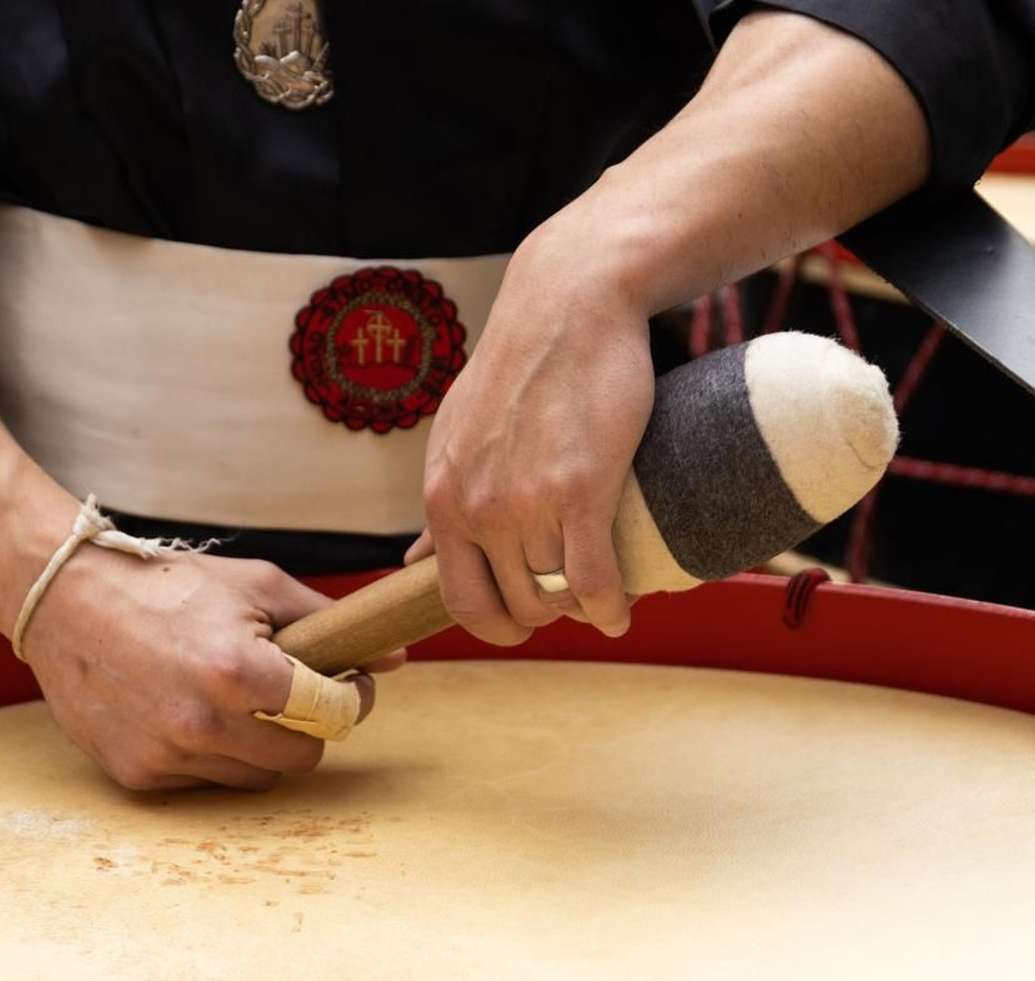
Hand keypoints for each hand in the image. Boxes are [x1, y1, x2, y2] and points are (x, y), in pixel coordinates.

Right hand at [20, 546, 401, 790]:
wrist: (65, 599)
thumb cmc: (165, 584)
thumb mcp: (255, 586)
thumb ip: (327, 621)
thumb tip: (394, 653)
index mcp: (239, 672)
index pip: (332, 715)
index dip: (352, 697)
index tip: (349, 682)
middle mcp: (203, 724)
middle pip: (301, 758)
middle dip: (308, 726)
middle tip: (291, 691)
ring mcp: (168, 756)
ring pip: (256, 778)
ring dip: (260, 744)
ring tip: (233, 696)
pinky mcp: (138, 776)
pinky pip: (205, 781)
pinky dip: (211, 753)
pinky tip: (188, 709)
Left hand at [416, 200, 653, 644]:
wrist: (568, 302)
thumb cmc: (519, 366)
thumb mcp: (457, 433)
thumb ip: (445, 501)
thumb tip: (414, 562)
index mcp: (443, 497)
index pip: (458, 599)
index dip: (495, 624)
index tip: (521, 622)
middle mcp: (477, 507)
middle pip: (516, 605)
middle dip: (547, 613)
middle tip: (573, 596)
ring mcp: (527, 501)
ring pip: (557, 594)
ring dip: (583, 605)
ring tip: (603, 592)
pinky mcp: (582, 488)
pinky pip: (595, 579)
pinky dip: (610, 608)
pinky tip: (620, 612)